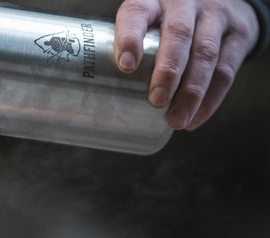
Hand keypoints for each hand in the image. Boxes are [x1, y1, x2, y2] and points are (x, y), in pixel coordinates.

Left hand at [114, 0, 259, 129]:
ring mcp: (215, 14)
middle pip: (178, 34)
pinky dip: (210, 99)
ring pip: (205, 54)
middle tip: (156, 101)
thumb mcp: (147, 23)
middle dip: (167, 71)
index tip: (126, 66)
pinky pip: (226, 70)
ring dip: (191, 92)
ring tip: (176, 120)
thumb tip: (104, 102)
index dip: (130, 37)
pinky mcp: (239, 32)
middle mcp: (185, 2)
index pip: (137, 12)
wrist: (221, 1)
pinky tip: (194, 119)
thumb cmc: (167, 24)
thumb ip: (130, 50)